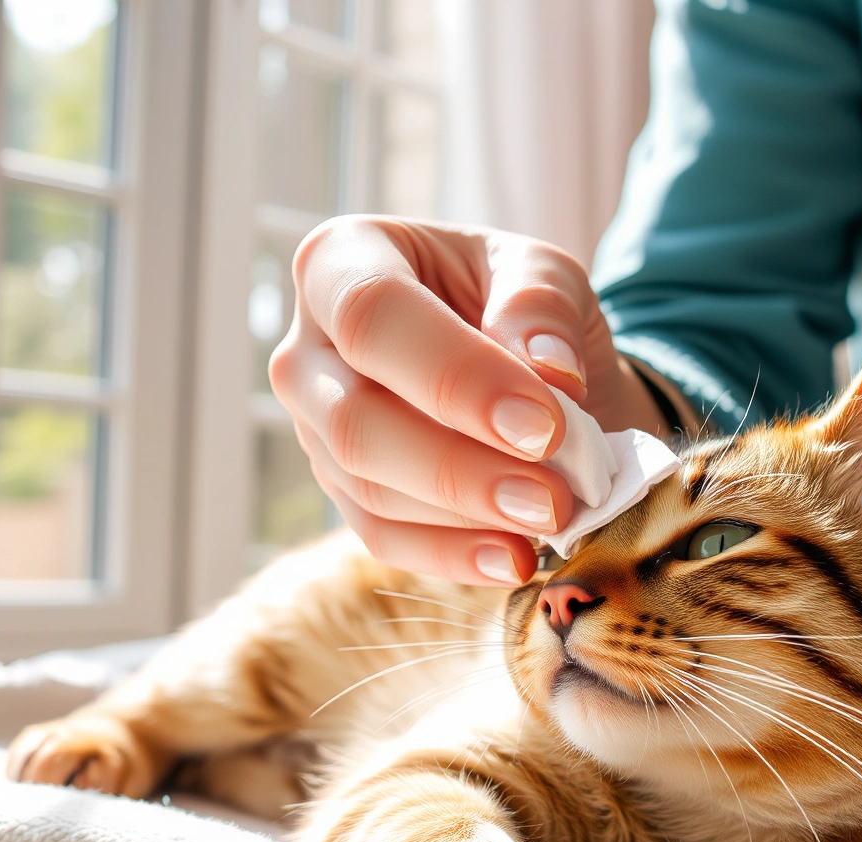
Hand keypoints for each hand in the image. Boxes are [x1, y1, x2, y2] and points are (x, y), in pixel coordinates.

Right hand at [271, 217, 667, 586]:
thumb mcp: (544, 273)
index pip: (373, 315)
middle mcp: (307, 346)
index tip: (544, 424)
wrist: (517, 362)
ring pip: (366, 486)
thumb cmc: (516, 302)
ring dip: (464, 514)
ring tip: (552, 521)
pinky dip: (451, 555)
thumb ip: (542, 307)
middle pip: (354, 419)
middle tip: (554, 496)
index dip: (455, 376)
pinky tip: (515, 559)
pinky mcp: (342, 491)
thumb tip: (548, 372)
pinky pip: (380, 536)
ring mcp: (316, 426)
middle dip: (459, 466)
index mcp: (345, 260)